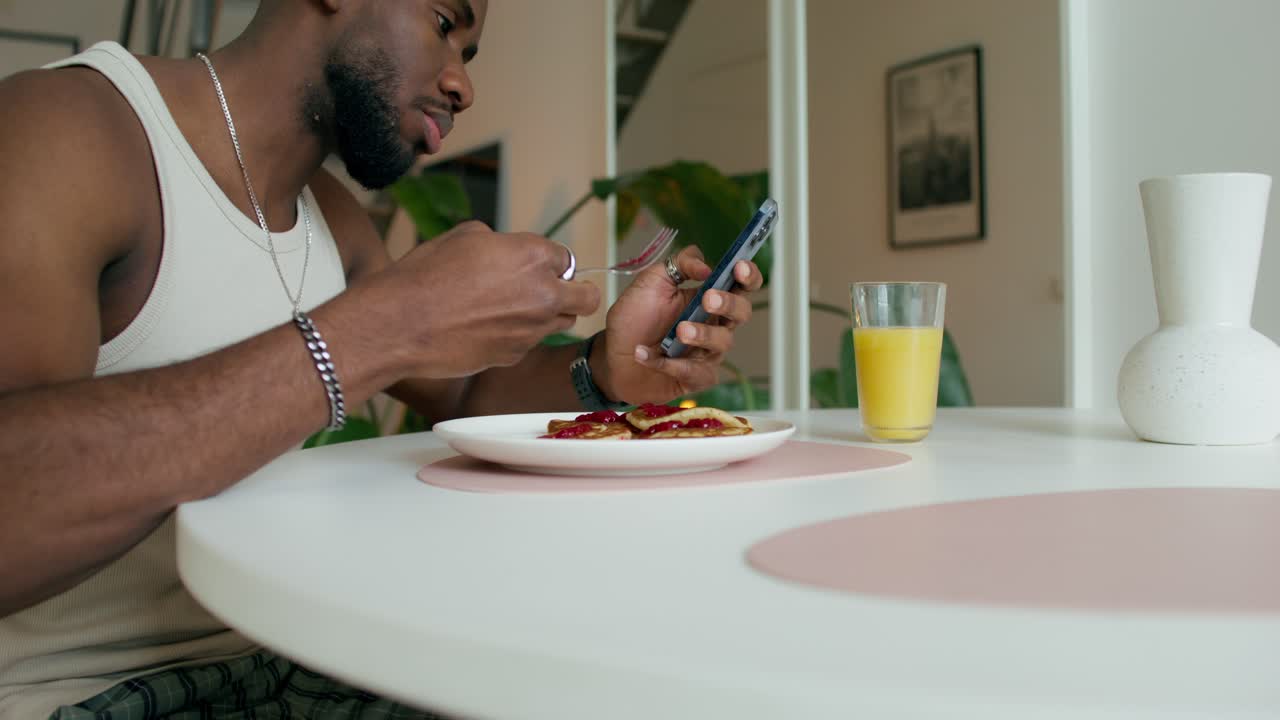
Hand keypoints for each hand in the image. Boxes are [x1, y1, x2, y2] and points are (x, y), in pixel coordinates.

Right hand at [366, 221, 599, 376]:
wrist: (400, 324)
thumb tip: (510, 253)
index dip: (551, 263)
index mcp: (532, 256)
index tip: (541, 268)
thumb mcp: (465, 237)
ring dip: (548, 315)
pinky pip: (530, 342)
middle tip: (555, 292)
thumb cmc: (425, 275)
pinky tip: (486, 329)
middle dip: (576, 292)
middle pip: (587, 297)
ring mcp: (532, 329)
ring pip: (563, 322)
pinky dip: (518, 336)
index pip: (566, 258)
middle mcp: (543, 293)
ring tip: (512, 310)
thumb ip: (502, 244)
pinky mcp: (516, 355)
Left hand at [595, 245, 763, 403]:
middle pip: (741, 312)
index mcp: (708, 297)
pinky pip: (698, 372)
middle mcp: (714, 324)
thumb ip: (679, 264)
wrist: (611, 354)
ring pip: (723, 343)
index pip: (740, 284)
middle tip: (708, 300)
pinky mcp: (696, 377)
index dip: (748, 275)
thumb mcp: (651, 281)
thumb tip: (706, 266)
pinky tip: (647, 354)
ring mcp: (707, 352)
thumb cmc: (634, 318)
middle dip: (729, 304)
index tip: (739, 267)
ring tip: (678, 331)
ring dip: (702, 334)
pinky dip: (672, 364)